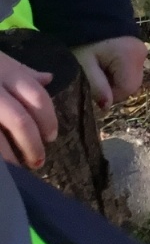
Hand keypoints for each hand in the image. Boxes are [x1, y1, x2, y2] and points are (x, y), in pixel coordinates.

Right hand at [0, 52, 55, 169]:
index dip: (48, 120)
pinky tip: (1, 167)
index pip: (37, 98)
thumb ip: (21, 72)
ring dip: (8, 157)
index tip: (51, 137)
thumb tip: (48, 79)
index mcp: (6, 72)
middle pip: (19, 121)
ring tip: (15, 171)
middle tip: (38, 161)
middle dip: (32, 144)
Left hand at [72, 36, 147, 108]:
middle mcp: (141, 55)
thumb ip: (97, 86)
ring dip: (117, 80)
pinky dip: (120, 72)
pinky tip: (108, 64)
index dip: (110, 94)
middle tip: (96, 78)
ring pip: (132, 78)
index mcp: (129, 58)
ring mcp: (143, 51)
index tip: (95, 88)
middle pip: (132, 85)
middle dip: (114, 88)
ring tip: (101, 69)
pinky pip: (132, 70)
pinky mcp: (140, 50)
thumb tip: (106, 107)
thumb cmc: (83, 42)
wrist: (88, 16)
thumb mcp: (84, 66)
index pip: (126, 89)